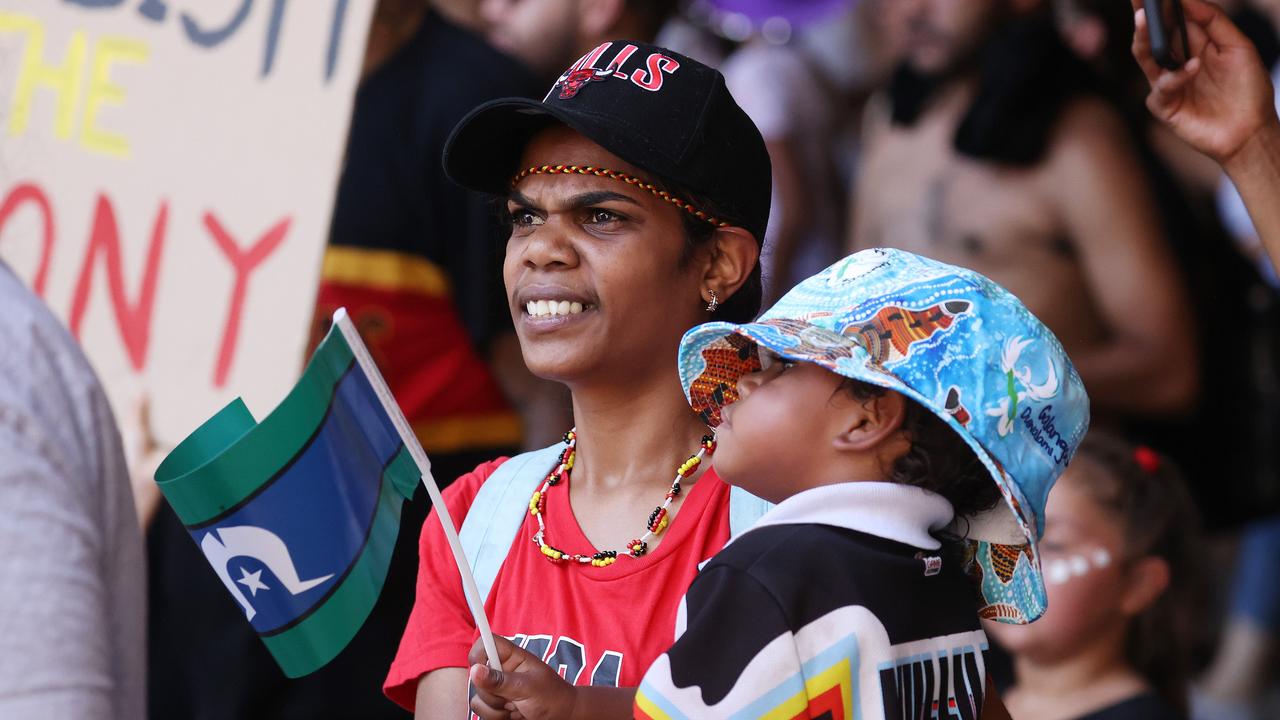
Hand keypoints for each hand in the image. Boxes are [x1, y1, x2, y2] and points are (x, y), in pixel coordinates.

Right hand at [467, 636, 577, 719]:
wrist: (562, 717)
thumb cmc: (553, 697)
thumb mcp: (529, 687)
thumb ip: (501, 680)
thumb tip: (475, 670)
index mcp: (512, 657)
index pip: (485, 643)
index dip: (478, 654)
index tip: (480, 670)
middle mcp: (501, 671)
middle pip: (476, 676)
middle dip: (492, 693)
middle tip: (513, 698)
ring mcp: (497, 689)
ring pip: (477, 697)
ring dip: (495, 708)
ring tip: (517, 708)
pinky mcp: (495, 705)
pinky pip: (481, 711)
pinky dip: (496, 717)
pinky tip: (513, 715)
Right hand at [1131, 0, 1279, 165]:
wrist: (1251, 131)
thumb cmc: (1248, 90)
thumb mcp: (1238, 46)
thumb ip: (1213, 21)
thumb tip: (1187, 0)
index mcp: (1193, 45)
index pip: (1171, 19)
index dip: (1161, 5)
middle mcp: (1176, 62)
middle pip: (1153, 35)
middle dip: (1143, 16)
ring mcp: (1167, 84)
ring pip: (1145, 57)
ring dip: (1143, 37)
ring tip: (1146, 18)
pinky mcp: (1164, 106)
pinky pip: (1161, 87)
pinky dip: (1176, 76)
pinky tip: (1193, 67)